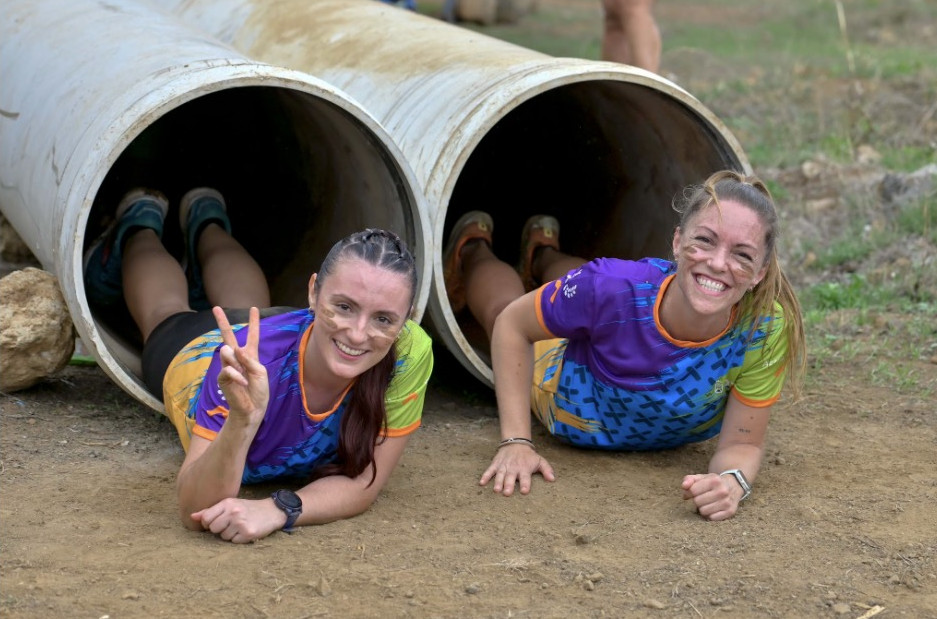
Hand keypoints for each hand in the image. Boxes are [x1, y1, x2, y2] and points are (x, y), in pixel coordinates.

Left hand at [190, 497, 286, 543]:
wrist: (272, 511)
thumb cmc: (248, 508)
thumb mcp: (230, 505)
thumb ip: (211, 511)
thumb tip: (192, 516)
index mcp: (228, 503)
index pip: (206, 518)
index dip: (209, 524)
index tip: (217, 522)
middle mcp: (234, 512)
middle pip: (213, 529)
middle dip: (220, 529)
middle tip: (231, 525)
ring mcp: (241, 523)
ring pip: (223, 537)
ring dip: (230, 535)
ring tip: (239, 527)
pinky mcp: (248, 533)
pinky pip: (234, 542)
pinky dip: (238, 539)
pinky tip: (245, 532)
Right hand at [213, 306, 268, 426]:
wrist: (253, 408)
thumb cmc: (258, 390)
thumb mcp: (260, 372)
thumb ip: (249, 359)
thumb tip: (234, 348)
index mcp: (250, 355)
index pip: (252, 336)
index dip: (253, 322)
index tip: (253, 308)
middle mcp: (238, 358)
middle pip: (229, 336)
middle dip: (222, 322)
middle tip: (215, 308)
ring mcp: (229, 366)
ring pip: (226, 352)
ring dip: (236, 362)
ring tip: (242, 374)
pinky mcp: (222, 377)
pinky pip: (227, 369)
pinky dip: (237, 375)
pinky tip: (242, 383)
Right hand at [479, 444, 555, 495]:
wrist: (516, 443)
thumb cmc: (529, 456)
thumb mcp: (540, 461)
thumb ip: (547, 470)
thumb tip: (552, 479)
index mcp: (524, 468)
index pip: (525, 478)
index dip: (525, 484)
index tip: (524, 491)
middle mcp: (513, 468)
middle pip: (510, 477)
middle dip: (508, 485)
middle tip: (507, 493)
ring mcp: (503, 466)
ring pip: (500, 475)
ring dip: (498, 482)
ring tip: (496, 490)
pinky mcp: (496, 464)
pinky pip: (490, 470)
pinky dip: (485, 476)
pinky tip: (481, 483)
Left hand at [681, 473, 741, 520]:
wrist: (733, 485)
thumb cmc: (713, 482)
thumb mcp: (702, 477)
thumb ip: (689, 479)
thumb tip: (684, 486)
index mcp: (714, 480)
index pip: (693, 491)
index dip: (689, 493)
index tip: (691, 493)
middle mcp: (722, 491)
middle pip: (697, 502)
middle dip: (696, 500)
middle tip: (701, 498)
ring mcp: (727, 502)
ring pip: (704, 512)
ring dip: (702, 509)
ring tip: (707, 503)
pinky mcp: (730, 512)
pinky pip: (712, 518)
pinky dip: (710, 515)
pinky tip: (713, 509)